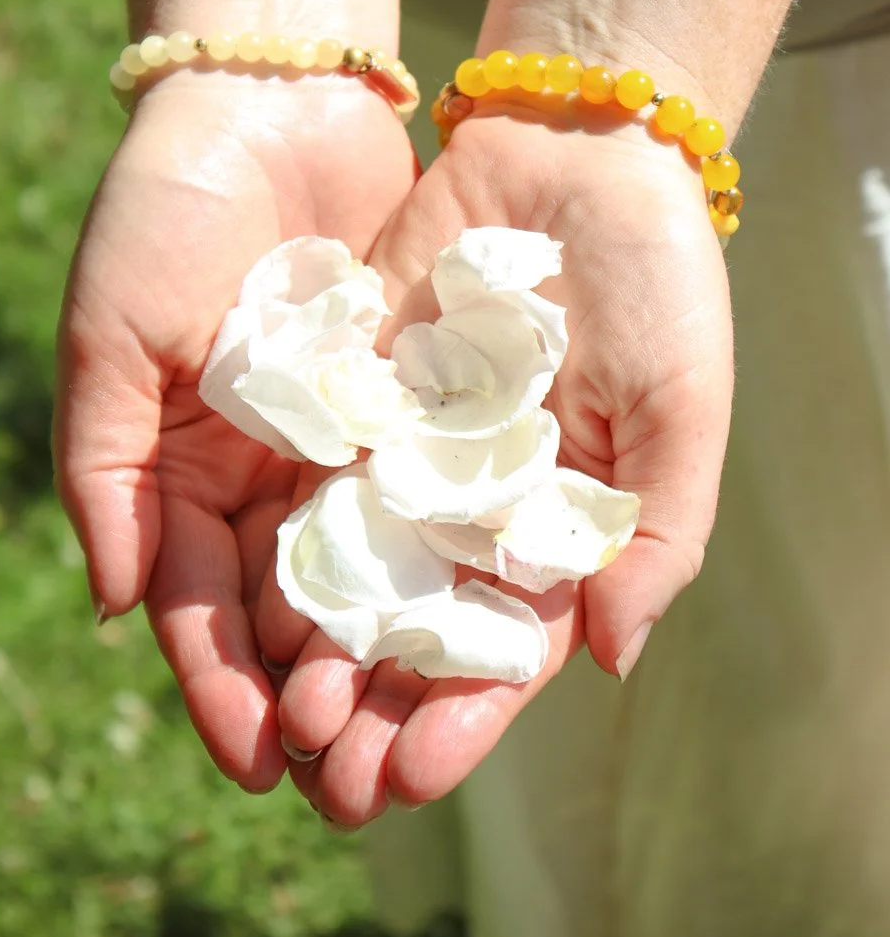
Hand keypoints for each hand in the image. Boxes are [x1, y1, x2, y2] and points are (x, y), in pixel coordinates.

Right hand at [53, 71, 417, 792]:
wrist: (270, 99)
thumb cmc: (164, 211)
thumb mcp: (109, 336)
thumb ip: (107, 471)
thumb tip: (122, 607)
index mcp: (174, 465)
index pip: (197, 601)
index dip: (221, 684)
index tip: (260, 760)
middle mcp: (256, 468)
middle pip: (284, 606)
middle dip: (312, 693)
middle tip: (351, 783)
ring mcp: (333, 436)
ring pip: (359, 567)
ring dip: (381, 652)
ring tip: (414, 732)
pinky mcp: (403, 395)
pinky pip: (421, 492)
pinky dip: (439, 558)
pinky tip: (469, 623)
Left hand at [269, 107, 733, 823]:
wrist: (575, 155)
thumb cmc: (657, 285)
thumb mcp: (680, 411)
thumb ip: (655, 536)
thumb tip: (613, 659)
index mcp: (562, 525)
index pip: (509, 648)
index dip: (465, 717)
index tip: (415, 776)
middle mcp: (480, 505)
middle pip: (421, 628)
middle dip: (377, 707)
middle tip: (329, 780)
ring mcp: (416, 453)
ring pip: (359, 571)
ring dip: (323, 647)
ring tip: (281, 714)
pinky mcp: (362, 395)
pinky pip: (319, 479)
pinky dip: (291, 544)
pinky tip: (256, 604)